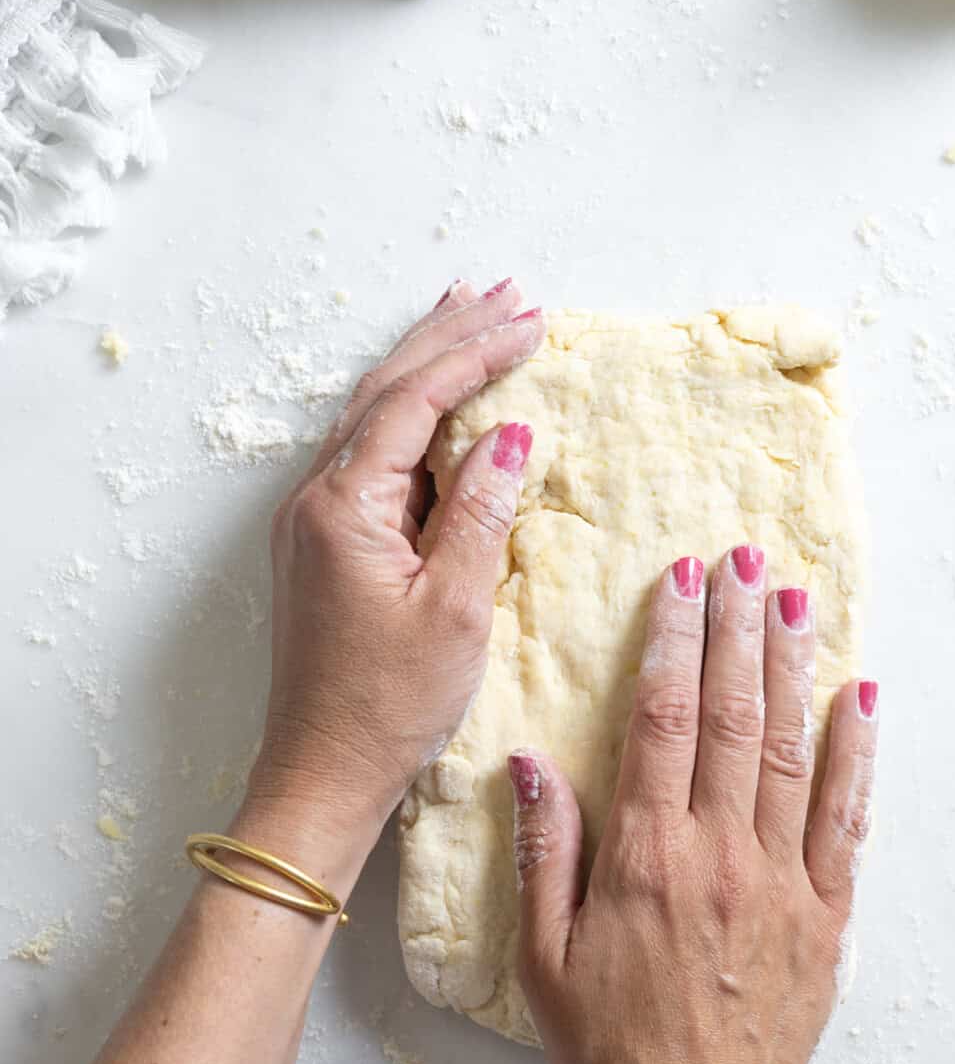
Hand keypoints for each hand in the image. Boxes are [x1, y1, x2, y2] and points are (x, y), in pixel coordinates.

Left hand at [239, 281, 542, 883]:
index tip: (531, 322)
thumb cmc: (390, 705)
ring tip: (467, 313)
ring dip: (424, 363)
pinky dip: (409, 412)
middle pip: (385, 388)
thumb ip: (480, 512)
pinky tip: (435, 402)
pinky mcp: (325, 543)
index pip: (416, 401)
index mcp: (345, 507)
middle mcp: (316, 498)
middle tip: (503, 292)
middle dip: (447, 335)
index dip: (475, 355)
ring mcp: (314, 519)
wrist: (324, 771)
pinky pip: (369, 451)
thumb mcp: (455, 609)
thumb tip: (507, 434)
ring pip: (373, 414)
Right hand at [509, 547, 878, 1063]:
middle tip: (745, 558)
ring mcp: (782, 881)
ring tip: (795, 597)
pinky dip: (855, 753)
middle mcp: (720, 854)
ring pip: (789, 750)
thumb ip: (543, 852)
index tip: (681, 580)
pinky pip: (846, 818)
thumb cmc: (611, 1051)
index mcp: (646, 858)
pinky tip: (858, 697)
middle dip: (738, 627)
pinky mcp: (827, 914)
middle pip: (732, 715)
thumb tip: (529, 760)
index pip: (662, 719)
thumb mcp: (543, 959)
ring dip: (791, 667)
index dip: (674, 639)